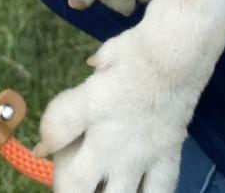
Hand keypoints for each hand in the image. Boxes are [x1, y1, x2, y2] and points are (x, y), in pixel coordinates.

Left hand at [36, 29, 193, 192]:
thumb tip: (88, 75)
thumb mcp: (108, 53)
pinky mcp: (166, 156)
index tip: (43, 146)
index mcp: (90, 104)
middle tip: (67, 177)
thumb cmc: (140, 47)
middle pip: (74, 183)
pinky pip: (157, 192)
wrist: (180, 52)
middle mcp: (110, 136)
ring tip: (99, 187)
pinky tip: (137, 189)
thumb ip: (95, 72)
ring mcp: (139, 152)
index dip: (45, 141)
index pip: (55, 131)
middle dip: (64, 185)